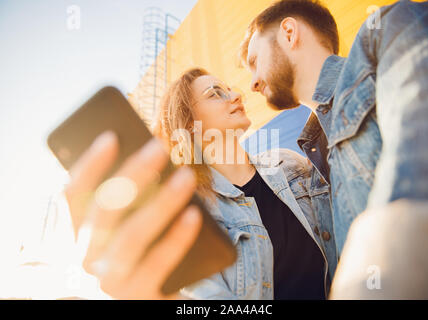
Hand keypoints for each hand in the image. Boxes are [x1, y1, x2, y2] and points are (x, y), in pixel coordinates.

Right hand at [64, 131, 201, 298]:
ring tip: (186, 175)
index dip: (90, 165)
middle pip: (105, 210)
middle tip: (160, 148)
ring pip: (132, 235)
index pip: (72, 196)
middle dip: (133, 175)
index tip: (112, 136)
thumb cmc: (132, 258)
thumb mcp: (116, 234)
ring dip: (161, 202)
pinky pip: (159, 263)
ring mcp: (109, 282)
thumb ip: (122, 205)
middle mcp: (83, 260)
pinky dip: (177, 237)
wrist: (140, 304)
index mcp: (73, 238)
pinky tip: (194, 214)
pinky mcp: (137, 298)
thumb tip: (147, 161)